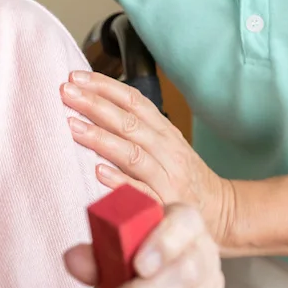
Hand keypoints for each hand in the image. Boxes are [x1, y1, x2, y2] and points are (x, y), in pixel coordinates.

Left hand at [61, 71, 236, 246]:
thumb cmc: (183, 176)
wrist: (221, 211)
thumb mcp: (167, 145)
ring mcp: (167, 178)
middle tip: (66, 93)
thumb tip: (95, 106)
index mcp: (165, 132)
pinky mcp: (165, 206)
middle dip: (96, 105)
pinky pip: (141, 192)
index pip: (134, 101)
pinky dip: (120, 181)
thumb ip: (138, 128)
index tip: (76, 77)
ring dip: (101, 139)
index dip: (105, 86)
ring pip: (132, 154)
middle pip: (129, 123)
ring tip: (73, 127)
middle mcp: (167, 150)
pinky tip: (97, 172)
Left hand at [63, 204, 226, 287]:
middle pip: (185, 273)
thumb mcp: (119, 250)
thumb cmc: (140, 258)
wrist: (171, 284)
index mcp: (183, 224)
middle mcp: (203, 254)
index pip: (185, 224)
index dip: (164, 243)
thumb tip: (73, 259)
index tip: (138, 266)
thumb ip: (97, 253)